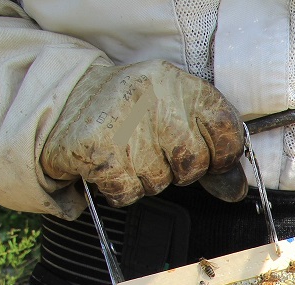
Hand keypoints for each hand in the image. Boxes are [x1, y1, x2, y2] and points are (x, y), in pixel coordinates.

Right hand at [42, 60, 246, 206]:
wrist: (61, 102)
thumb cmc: (129, 112)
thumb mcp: (175, 116)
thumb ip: (211, 150)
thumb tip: (234, 189)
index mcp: (179, 83)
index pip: (225, 127)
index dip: (222, 154)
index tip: (210, 159)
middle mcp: (152, 95)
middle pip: (193, 162)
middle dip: (178, 170)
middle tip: (154, 151)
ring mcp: (123, 120)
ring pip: (159, 181)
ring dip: (146, 179)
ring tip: (127, 153)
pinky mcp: (96, 147)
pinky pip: (128, 191)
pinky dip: (121, 189)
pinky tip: (110, 165)